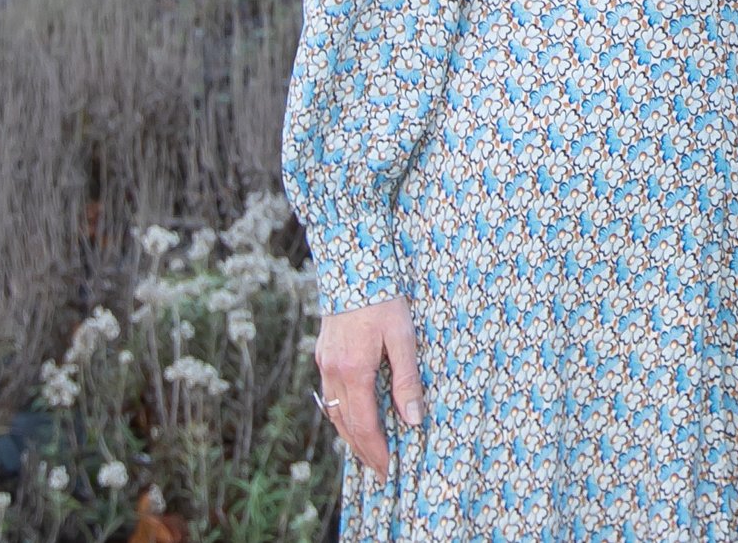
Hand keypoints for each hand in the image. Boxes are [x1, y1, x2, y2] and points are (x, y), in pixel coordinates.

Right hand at [314, 296, 424, 476]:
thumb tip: (413, 419)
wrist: (352, 266)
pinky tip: (355, 416)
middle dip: (362, 450)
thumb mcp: (403, 338)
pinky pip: (331, 395)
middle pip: (345, 424)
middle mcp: (332, 372)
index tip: (387, 469)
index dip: (376, 451)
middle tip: (379, 471)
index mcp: (353, 371)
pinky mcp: (323, 354)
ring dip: (350, 435)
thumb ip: (407, 380)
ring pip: (334, 412)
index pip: (364, 425)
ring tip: (368, 452)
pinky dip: (343, 413)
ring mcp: (324, 364)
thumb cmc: (384, 298)